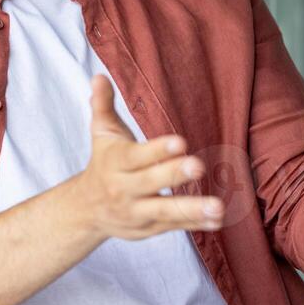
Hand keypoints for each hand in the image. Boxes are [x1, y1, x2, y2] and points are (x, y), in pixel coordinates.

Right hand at [74, 75, 224, 239]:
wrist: (85, 209)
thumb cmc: (103, 163)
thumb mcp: (101, 134)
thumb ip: (103, 105)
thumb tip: (99, 76)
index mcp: (116, 163)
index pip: (136, 156)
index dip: (158, 150)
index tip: (181, 142)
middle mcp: (124, 189)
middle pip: (150, 182)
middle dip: (174, 175)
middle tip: (199, 166)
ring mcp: (136, 211)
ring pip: (164, 211)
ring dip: (192, 209)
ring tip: (218, 207)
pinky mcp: (148, 228)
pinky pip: (173, 226)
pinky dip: (195, 224)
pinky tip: (218, 220)